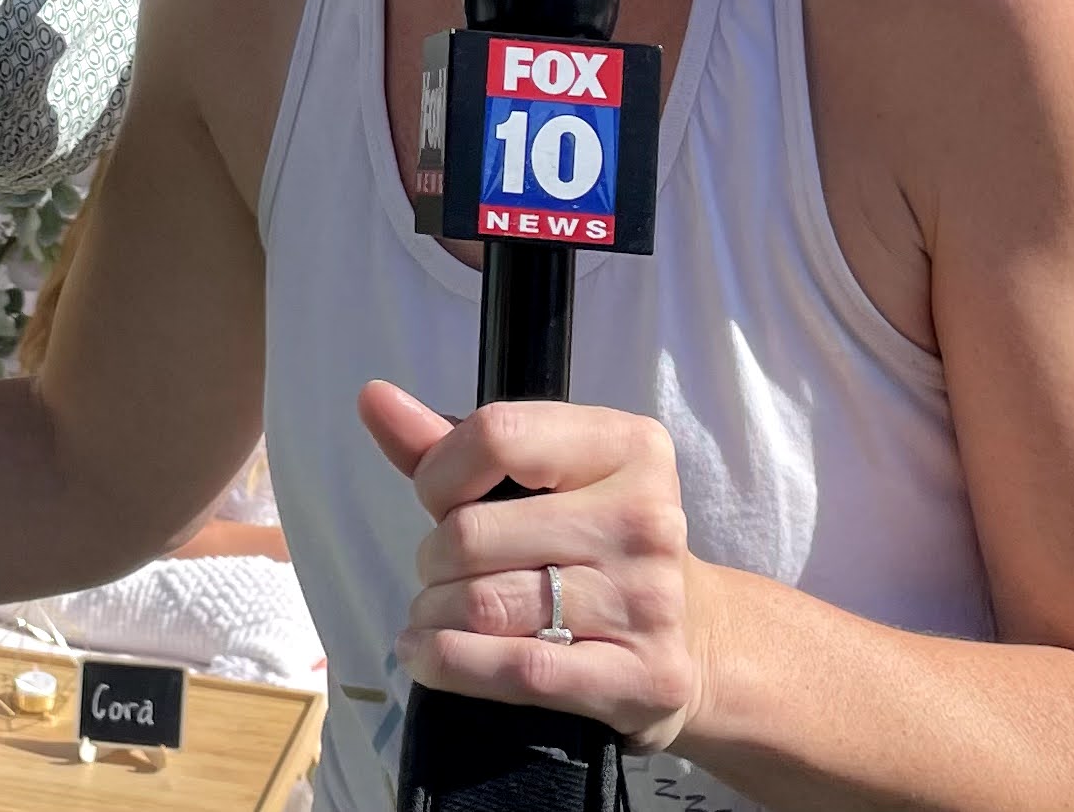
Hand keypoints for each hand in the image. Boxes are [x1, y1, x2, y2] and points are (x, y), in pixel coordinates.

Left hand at [363, 381, 710, 753]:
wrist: (698, 640)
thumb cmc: (599, 544)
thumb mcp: (546, 480)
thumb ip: (456, 443)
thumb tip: (374, 398)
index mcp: (628, 445)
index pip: (495, 436)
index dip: (438, 474)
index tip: (438, 501)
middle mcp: (647, 517)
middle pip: (474, 533)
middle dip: (433, 560)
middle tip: (440, 574)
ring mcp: (647, 600)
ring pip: (484, 605)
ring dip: (434, 616)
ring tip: (434, 616)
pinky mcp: (640, 675)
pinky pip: (514, 669)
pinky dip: (449, 663)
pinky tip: (428, 655)